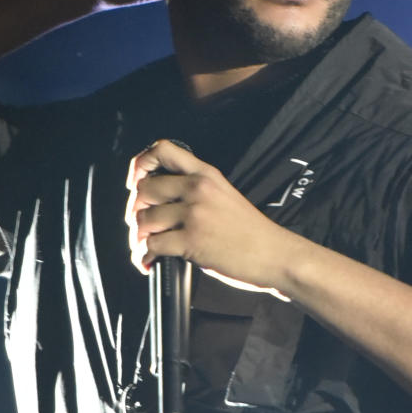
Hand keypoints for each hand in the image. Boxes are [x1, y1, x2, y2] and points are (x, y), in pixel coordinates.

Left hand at [125, 139, 291, 298]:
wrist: (276, 255)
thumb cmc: (254, 232)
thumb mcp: (226, 196)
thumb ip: (197, 192)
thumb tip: (162, 203)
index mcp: (207, 175)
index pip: (162, 150)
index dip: (140, 164)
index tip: (136, 181)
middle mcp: (198, 189)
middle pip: (144, 189)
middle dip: (135, 210)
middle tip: (140, 225)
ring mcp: (194, 214)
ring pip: (143, 219)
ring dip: (137, 237)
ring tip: (143, 247)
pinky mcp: (191, 240)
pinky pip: (151, 245)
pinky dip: (144, 256)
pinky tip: (149, 262)